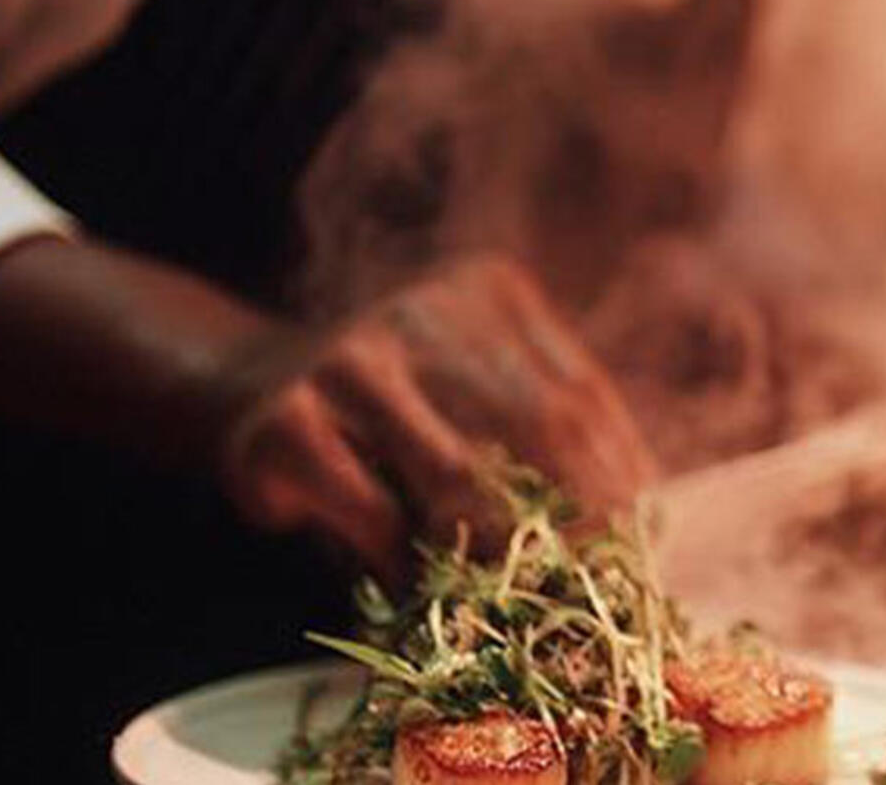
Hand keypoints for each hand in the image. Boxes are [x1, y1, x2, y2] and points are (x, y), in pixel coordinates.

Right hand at [223, 255, 658, 573]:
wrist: (250, 385)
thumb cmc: (395, 414)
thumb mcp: (477, 393)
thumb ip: (549, 433)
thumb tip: (635, 529)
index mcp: (491, 290)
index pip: (585, 399)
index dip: (619, 484)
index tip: (635, 551)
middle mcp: (423, 309)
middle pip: (538, 432)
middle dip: (569, 525)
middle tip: (581, 589)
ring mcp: (351, 361)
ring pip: (460, 481)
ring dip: (489, 553)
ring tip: (502, 595)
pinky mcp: (287, 423)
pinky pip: (376, 516)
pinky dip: (403, 562)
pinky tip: (408, 581)